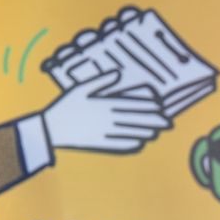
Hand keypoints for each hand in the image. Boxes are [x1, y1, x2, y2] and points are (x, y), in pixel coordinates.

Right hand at [43, 75, 171, 153]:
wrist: (50, 130)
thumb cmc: (66, 105)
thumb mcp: (81, 87)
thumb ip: (101, 80)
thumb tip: (118, 73)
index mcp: (105, 104)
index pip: (133, 104)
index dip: (150, 106)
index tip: (161, 106)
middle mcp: (108, 120)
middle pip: (137, 120)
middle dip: (155, 121)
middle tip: (168, 122)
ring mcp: (105, 134)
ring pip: (132, 133)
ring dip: (147, 132)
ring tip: (157, 131)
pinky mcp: (101, 145)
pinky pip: (122, 146)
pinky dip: (133, 144)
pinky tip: (140, 143)